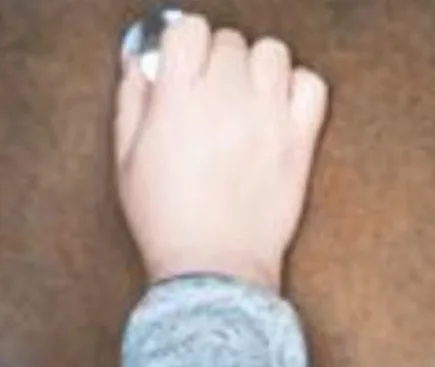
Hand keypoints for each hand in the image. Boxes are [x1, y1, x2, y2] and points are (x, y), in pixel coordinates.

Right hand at [114, 14, 329, 291]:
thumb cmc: (164, 221)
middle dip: (215, 62)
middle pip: (229, 41)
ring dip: (255, 69)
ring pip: (271, 52)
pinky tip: (274, 110)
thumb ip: (131, 101)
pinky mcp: (299, 138)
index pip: (188, 29)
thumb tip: (137, 61)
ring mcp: (268, 117)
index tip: (180, 63)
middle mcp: (226, 99)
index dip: (182, 43)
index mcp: (177, 101)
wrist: (212, 269)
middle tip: (207, 95)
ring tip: (243, 99)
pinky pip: (310, 83)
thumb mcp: (125, 161)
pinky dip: (294, 87)